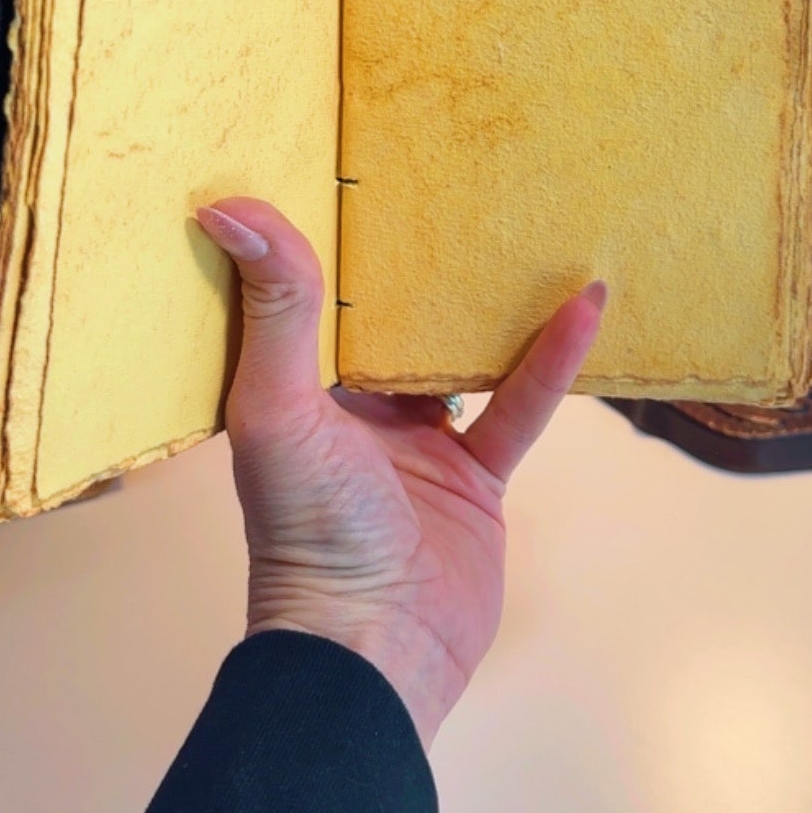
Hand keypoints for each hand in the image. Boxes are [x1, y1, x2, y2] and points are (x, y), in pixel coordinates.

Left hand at [196, 198, 605, 749]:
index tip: (346, 162)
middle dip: (412, 261)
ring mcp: (416, 445)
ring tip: (525, 227)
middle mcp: (349, 412)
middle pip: (386, 320)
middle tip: (448, 176)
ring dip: (489, 303)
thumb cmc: (308, 532)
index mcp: (291, 391)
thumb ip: (274, 309)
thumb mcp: (279, 407)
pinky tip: (584, 306)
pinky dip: (550, 358)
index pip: (305, 296)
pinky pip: (517, 405)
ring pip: (458, 355)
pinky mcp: (475, 478)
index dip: (322, 235)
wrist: (374, 650)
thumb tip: (227, 205)